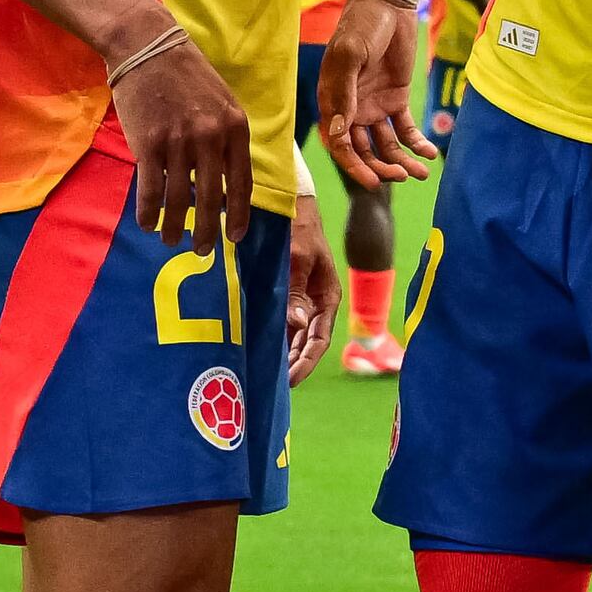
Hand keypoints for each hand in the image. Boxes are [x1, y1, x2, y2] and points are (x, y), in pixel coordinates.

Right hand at [114, 32, 250, 243]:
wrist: (148, 46)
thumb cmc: (186, 75)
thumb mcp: (222, 102)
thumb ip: (227, 138)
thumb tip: (226, 181)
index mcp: (235, 128)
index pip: (242, 183)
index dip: (239, 215)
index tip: (235, 237)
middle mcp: (210, 138)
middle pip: (210, 199)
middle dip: (207, 231)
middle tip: (203, 251)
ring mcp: (179, 142)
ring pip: (177, 199)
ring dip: (174, 226)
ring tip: (171, 240)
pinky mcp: (148, 144)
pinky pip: (150, 190)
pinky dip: (148, 213)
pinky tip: (147, 223)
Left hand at [282, 189, 338, 381]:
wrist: (290, 205)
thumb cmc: (298, 228)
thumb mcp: (299, 259)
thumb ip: (297, 293)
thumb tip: (298, 325)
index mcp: (328, 296)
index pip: (320, 339)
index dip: (306, 362)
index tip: (290, 381)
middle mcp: (318, 302)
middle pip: (309, 343)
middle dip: (294, 364)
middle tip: (274, 385)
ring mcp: (304, 299)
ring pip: (296, 336)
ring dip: (285, 354)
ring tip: (268, 374)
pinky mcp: (289, 293)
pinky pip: (284, 322)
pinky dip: (276, 337)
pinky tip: (263, 350)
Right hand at [317, 0, 438, 188]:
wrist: (388, 3)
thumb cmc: (362, 25)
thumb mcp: (350, 56)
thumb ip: (343, 94)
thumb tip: (337, 133)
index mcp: (332, 101)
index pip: (340, 144)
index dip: (354, 166)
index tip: (373, 181)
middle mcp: (351, 109)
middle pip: (363, 150)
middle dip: (381, 168)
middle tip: (402, 177)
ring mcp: (374, 105)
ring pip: (385, 144)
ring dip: (400, 160)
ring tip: (420, 173)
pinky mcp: (395, 99)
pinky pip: (404, 128)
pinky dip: (415, 142)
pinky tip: (428, 153)